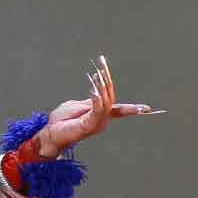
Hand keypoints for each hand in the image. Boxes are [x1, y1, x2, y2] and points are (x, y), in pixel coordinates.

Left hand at [34, 55, 154, 156]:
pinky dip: (97, 99)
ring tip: (96, 72)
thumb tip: (98, 91)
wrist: (50, 134)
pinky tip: (94, 90)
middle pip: (111, 99)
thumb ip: (90, 100)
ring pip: (106, 103)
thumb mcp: (77, 105)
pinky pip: (97, 111)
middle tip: (101, 63)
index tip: (148, 108)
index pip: (119, 110)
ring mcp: (96, 124)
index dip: (133, 108)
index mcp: (100, 116)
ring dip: (102, 86)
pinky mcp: (88, 126)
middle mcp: (102, 121)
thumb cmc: (61, 121)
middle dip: (107, 80)